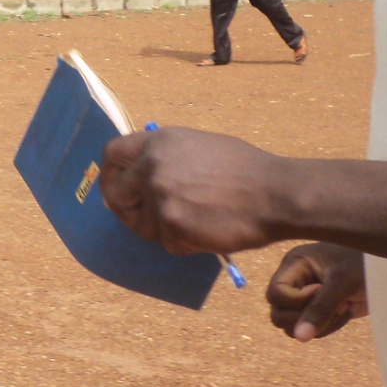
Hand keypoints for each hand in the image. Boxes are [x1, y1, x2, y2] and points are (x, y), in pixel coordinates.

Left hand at [99, 126, 284, 255]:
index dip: (110, 173)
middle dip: (125, 210)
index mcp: (158, 142)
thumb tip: (141, 176)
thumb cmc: (246, 169)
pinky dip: (185, 244)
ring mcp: (160, 196)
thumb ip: (166, 157)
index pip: (113, 153)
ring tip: (196, 222)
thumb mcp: (198, 145)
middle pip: (116, 194)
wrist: (275, 193)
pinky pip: (168, 243)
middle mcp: (152, 166)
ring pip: (144, 226)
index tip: (116, 187)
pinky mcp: (172, 224)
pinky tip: (207, 232)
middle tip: (142, 218)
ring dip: (165, 231)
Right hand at [266, 243, 367, 342]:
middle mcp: (294, 281)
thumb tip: (299, 337)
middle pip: (278, 312)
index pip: (275, 293)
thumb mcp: (342, 283)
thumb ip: (320, 309)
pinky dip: (328, 327)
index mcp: (293, 265)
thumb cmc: (363, 265)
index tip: (321, 292)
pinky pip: (311, 329)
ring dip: (320, 324)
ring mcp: (305, 297)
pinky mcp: (319, 310)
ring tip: (343, 307)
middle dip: (305, 317)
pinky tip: (347, 311)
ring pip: (293, 325)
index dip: (295, 301)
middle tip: (334, 306)